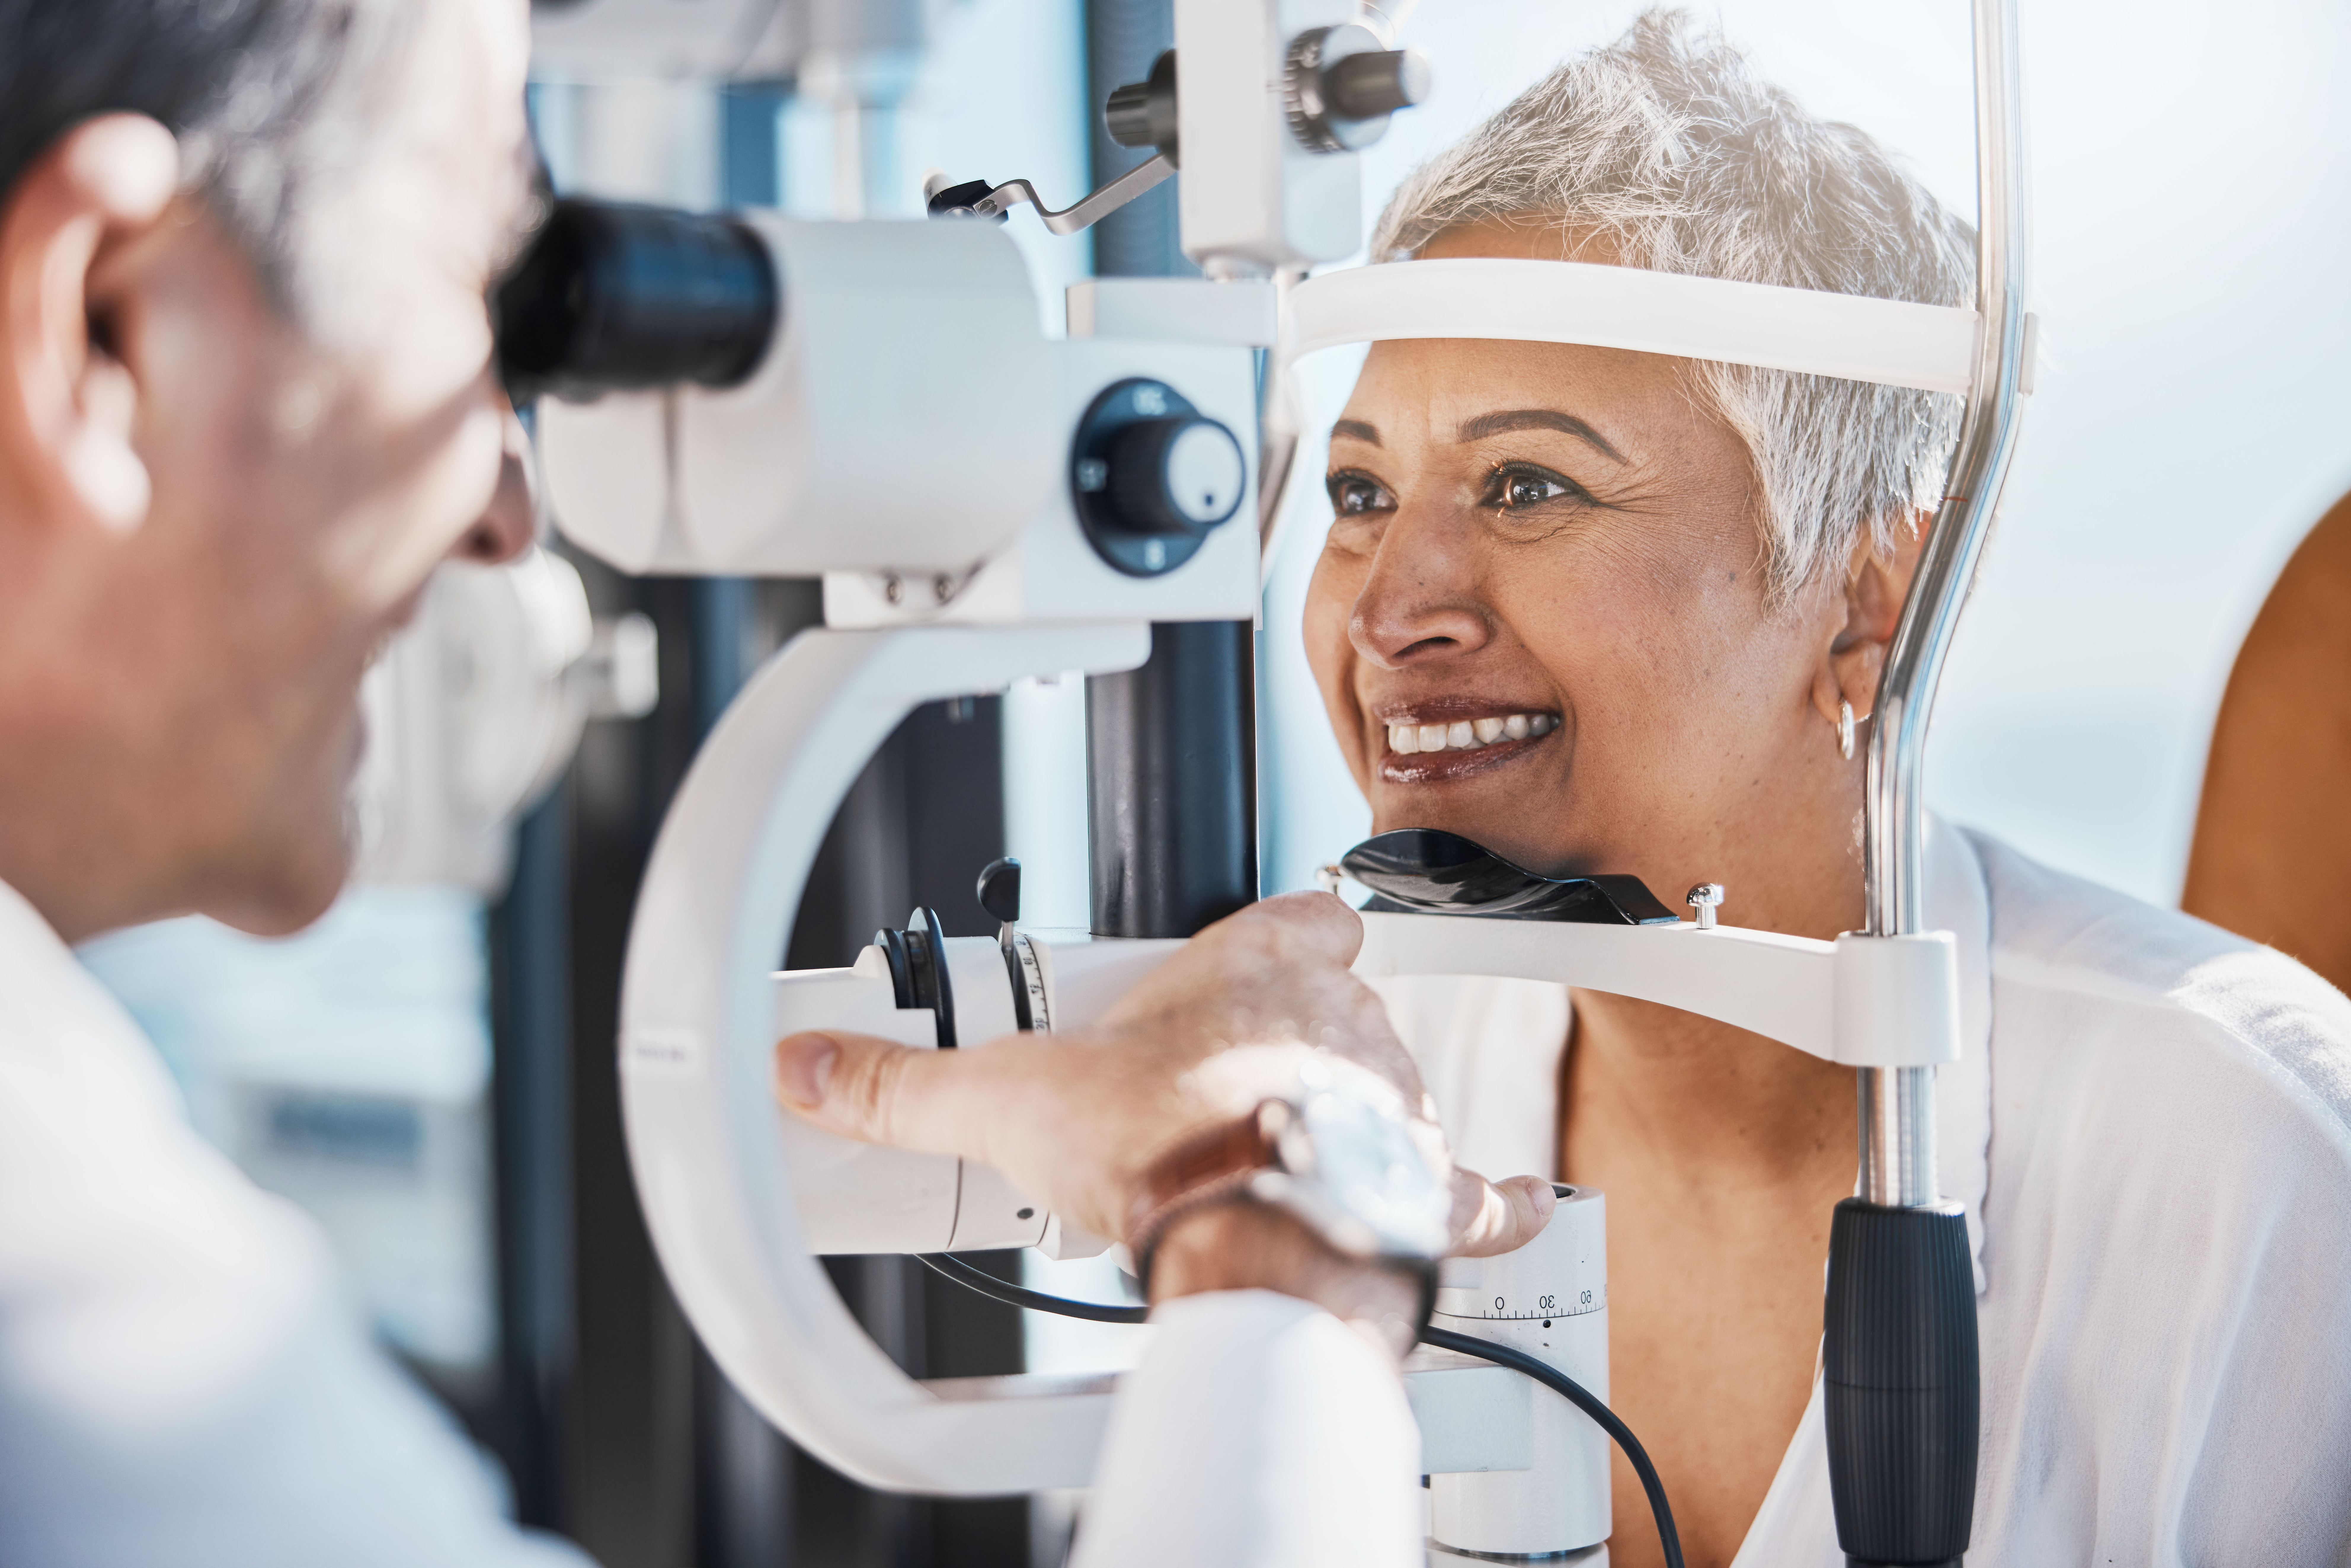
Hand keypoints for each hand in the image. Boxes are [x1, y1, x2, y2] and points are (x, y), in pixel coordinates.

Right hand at [772, 891, 1554, 1275]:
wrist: (1236, 1235)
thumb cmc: (1149, 1148)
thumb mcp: (1002, 1101)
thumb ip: (903, 1083)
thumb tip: (809, 1065)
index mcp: (1254, 975)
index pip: (1302, 917)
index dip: (1288, 933)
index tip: (1267, 955)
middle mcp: (1336, 1026)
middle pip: (1340, 1011)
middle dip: (1297, 1048)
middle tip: (1234, 1096)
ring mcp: (1391, 1107)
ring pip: (1398, 1090)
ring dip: (1362, 1120)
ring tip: (1295, 1163)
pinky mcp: (1423, 1191)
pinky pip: (1477, 1190)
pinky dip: (1492, 1201)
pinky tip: (1511, 1202)